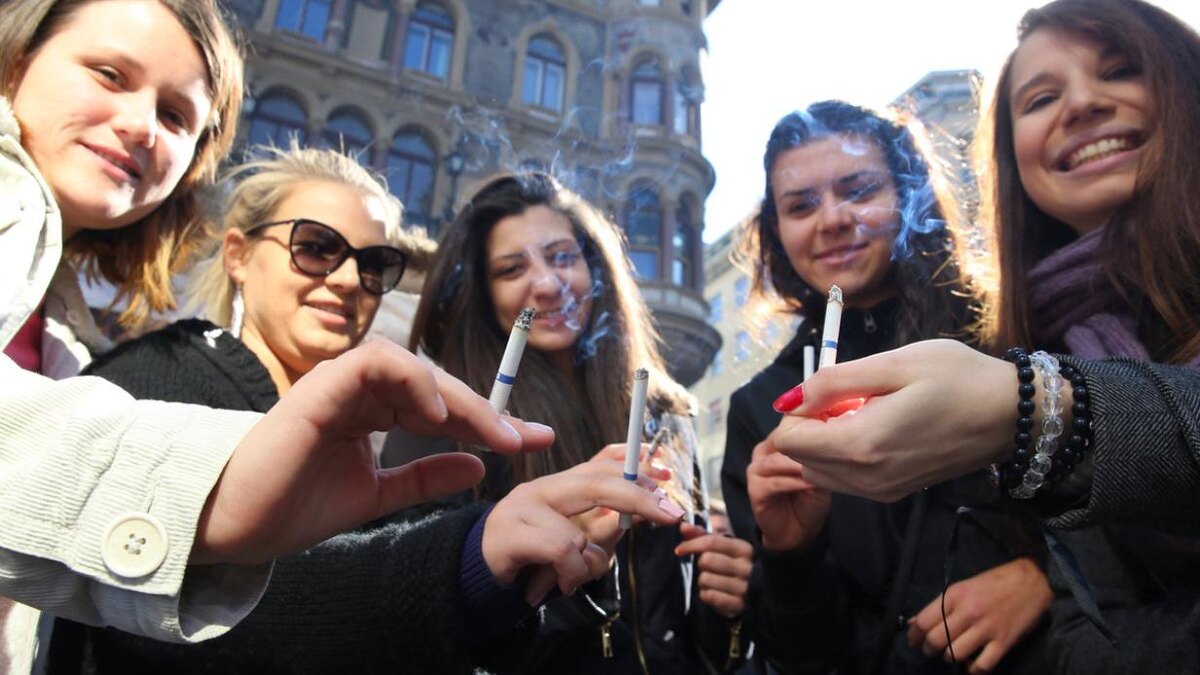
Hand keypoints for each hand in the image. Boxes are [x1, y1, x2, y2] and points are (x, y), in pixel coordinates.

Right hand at [193, 340, 555, 563]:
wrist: (237, 522)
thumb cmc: (295, 505)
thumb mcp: (378, 495)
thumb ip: (424, 477)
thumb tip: (478, 468)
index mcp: (374, 412)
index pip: (443, 407)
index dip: (489, 421)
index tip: (533, 440)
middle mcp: (361, 392)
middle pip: (438, 386)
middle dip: (488, 410)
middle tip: (526, 436)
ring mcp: (342, 384)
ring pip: (414, 367)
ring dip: (458, 396)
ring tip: (489, 431)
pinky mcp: (323, 386)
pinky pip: (376, 361)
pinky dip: (411, 379)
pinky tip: (436, 412)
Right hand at [482, 458, 684, 604]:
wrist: (478, 576)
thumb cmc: (533, 560)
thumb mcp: (577, 541)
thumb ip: (605, 526)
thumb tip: (645, 512)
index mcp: (560, 486)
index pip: (600, 463)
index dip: (635, 464)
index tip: (668, 474)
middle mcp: (542, 488)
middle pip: (597, 481)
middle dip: (639, 496)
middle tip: (671, 514)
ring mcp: (522, 507)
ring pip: (581, 533)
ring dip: (589, 564)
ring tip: (573, 576)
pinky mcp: (508, 534)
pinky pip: (561, 551)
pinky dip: (570, 572)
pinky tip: (560, 583)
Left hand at [675, 523, 753, 617]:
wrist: (750, 595)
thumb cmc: (729, 565)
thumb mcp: (720, 548)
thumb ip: (701, 535)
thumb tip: (683, 525)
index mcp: (744, 549)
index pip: (712, 542)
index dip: (692, 544)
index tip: (679, 550)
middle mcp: (747, 567)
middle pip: (706, 560)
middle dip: (701, 565)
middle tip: (708, 569)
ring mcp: (745, 587)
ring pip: (705, 579)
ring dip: (703, 582)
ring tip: (713, 582)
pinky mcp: (739, 605)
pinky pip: (709, 596)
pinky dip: (706, 595)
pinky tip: (714, 593)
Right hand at [746, 437, 830, 551]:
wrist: (798, 533)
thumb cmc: (809, 499)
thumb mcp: (818, 472)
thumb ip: (818, 454)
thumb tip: (833, 436)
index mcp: (775, 444)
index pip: (786, 426)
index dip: (806, 426)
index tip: (830, 430)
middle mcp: (762, 454)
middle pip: (779, 440)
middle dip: (802, 444)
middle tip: (826, 447)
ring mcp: (755, 472)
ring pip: (776, 462)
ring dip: (799, 465)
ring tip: (819, 468)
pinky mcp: (755, 491)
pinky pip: (775, 482)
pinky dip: (794, 482)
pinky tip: (810, 483)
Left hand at [773, 340, 1015, 501]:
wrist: (1013, 416)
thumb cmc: (958, 378)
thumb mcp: (893, 364)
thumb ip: (834, 382)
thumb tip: (788, 399)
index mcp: (861, 445)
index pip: (788, 440)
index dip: (798, 409)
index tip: (831, 390)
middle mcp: (866, 478)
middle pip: (800, 459)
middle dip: (810, 426)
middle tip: (850, 397)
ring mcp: (881, 491)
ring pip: (819, 472)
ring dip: (826, 442)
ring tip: (866, 411)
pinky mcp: (894, 493)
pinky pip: (845, 480)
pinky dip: (845, 456)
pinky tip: (878, 428)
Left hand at [907, 557, 1051, 673]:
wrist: (1031, 581)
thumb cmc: (994, 583)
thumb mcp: (962, 587)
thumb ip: (939, 605)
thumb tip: (914, 622)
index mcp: (955, 596)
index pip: (923, 621)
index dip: (914, 636)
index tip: (914, 642)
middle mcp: (968, 612)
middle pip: (936, 640)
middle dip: (929, 649)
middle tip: (931, 650)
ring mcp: (987, 628)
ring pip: (954, 654)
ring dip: (949, 658)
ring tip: (951, 654)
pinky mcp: (1004, 642)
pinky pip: (981, 665)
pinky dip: (972, 669)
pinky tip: (971, 663)